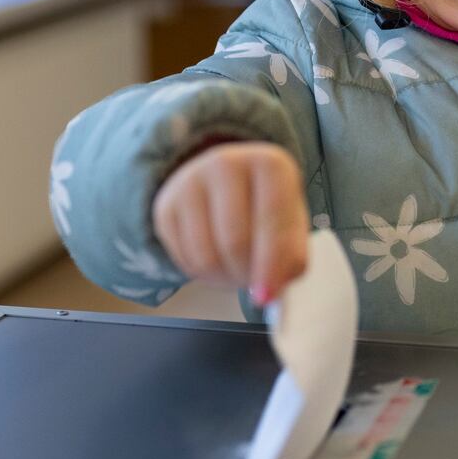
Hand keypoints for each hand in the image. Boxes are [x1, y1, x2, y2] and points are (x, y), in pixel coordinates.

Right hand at [152, 141, 309, 304]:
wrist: (224, 181)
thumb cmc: (265, 205)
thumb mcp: (292, 222)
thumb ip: (292, 257)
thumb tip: (272, 290)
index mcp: (269, 164)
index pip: (272, 219)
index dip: (271, 263)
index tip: (268, 294)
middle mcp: (226, 164)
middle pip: (235, 241)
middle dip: (247, 275)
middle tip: (256, 284)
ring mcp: (190, 182)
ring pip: (205, 256)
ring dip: (224, 280)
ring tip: (237, 273)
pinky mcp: (165, 206)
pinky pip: (183, 260)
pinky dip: (202, 275)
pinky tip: (217, 263)